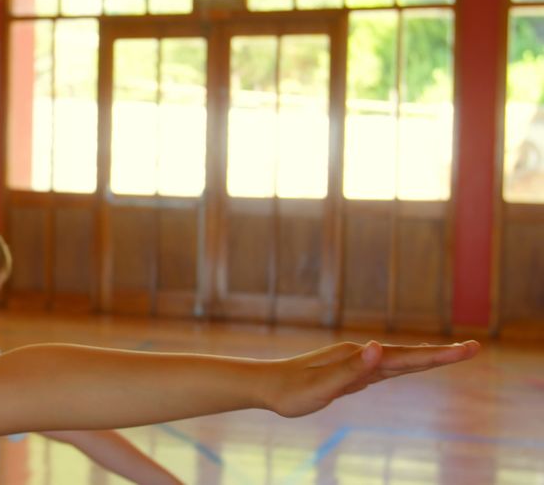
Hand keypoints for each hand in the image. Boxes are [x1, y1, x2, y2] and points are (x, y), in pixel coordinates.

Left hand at [262, 340, 479, 417]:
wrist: (265, 386)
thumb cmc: (291, 391)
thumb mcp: (323, 385)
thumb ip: (352, 369)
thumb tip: (379, 347)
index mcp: (360, 357)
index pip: (407, 357)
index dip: (439, 355)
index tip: (468, 349)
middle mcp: (361, 355)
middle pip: (408, 355)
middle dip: (441, 353)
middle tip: (473, 348)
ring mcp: (355, 362)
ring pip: (398, 360)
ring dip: (425, 357)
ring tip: (450, 355)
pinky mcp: (349, 372)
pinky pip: (384, 368)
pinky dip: (403, 365)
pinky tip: (406, 366)